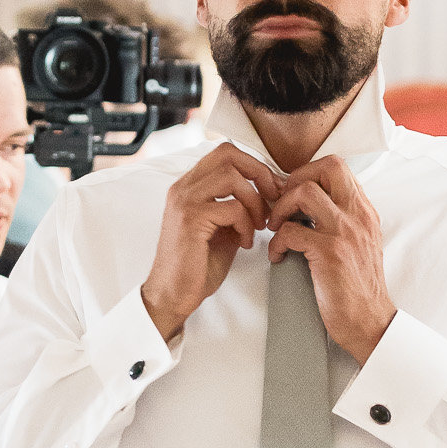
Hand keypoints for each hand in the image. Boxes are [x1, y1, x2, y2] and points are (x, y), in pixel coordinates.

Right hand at [141, 143, 278, 341]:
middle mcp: (183, 187)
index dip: (254, 165)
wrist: (173, 295)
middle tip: (273, 199)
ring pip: (232, 177)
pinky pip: (232, 208)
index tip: (271, 189)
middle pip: (228, 154)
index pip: (224, 152)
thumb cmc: (198, 265)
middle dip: (259, 174)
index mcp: (189, 186)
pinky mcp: (190, 220)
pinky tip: (245, 243)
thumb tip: (269, 193)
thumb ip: (238, 206)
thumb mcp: (222, 228)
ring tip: (258, 225)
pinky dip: (247, 225)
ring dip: (255, 201)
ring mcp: (184, 201)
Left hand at [266, 160, 396, 365]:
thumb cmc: (358, 286)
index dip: (308, 173)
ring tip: (275, 228)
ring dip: (280, 208)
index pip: (338, 166)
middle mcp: (359, 215)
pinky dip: (276, 242)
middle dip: (294, 179)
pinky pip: (290, 231)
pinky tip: (278, 256)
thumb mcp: (360, 242)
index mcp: (365, 210)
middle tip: (282, 204)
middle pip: (327, 166)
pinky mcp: (331, 253)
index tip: (293, 195)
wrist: (370, 321)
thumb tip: (310, 204)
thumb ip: (343, 219)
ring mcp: (346, 232)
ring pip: (304, 193)